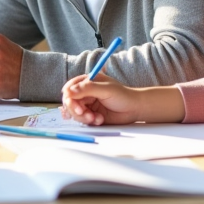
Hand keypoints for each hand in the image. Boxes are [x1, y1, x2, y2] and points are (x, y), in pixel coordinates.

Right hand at [62, 78, 186, 125]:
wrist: (135, 109)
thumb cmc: (123, 95)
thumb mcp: (105, 89)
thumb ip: (87, 89)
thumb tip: (69, 91)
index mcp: (87, 82)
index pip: (69, 89)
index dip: (69, 98)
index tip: (75, 105)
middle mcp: (85, 93)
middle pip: (70, 103)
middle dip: (77, 111)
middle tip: (87, 115)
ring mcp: (88, 105)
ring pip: (75, 113)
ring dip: (84, 117)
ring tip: (96, 118)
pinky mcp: (91, 115)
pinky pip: (83, 120)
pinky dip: (90, 122)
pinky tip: (100, 120)